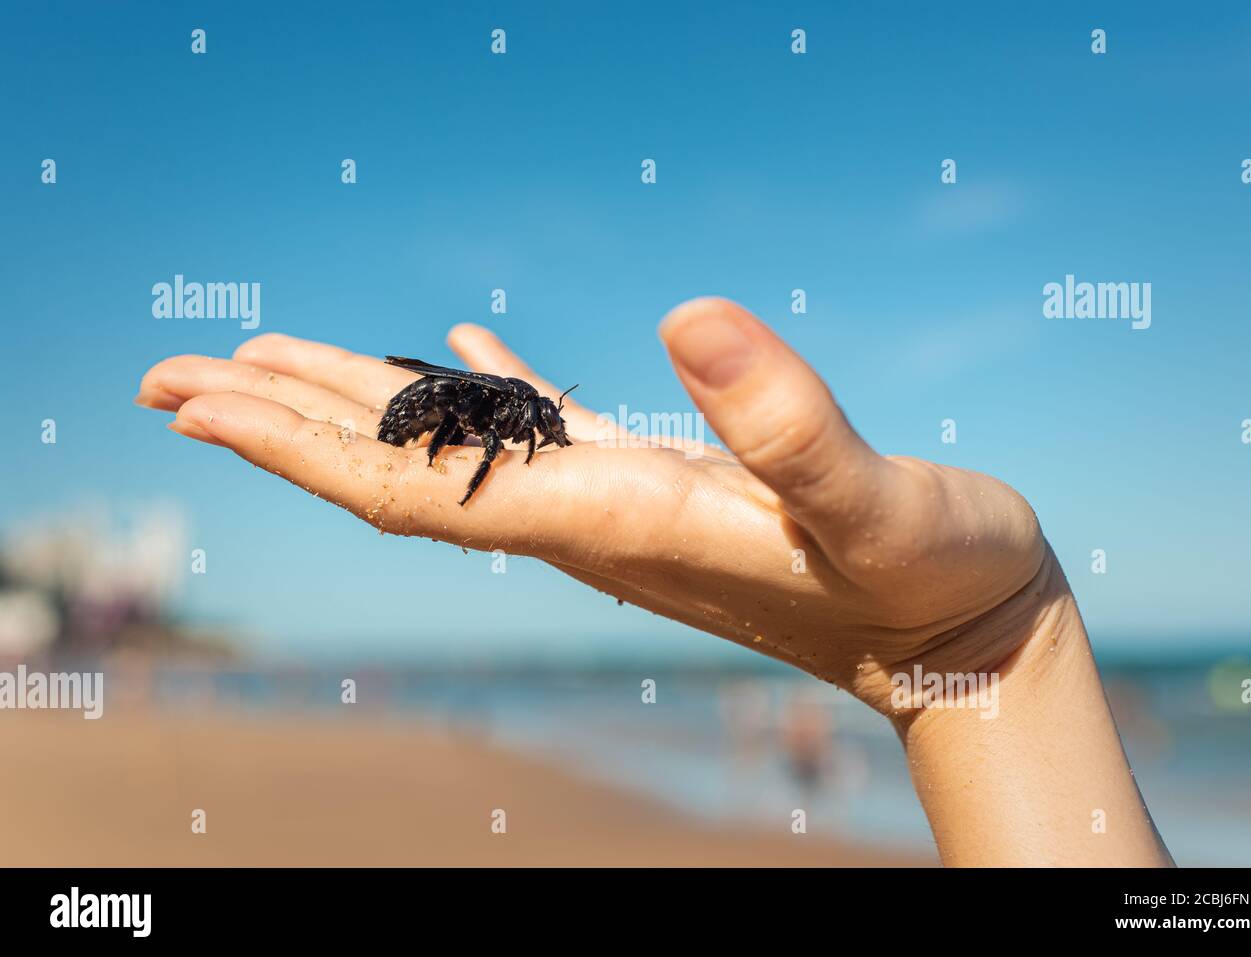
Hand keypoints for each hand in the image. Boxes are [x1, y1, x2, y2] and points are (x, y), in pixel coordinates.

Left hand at [136, 298, 1048, 715]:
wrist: (969, 632)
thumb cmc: (936, 577)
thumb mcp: (877, 500)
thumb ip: (789, 424)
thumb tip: (688, 319)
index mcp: (624, 521)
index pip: (423, 492)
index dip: (303, 448)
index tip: (198, 403)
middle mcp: (597, 522)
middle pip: (405, 474)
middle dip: (281, 426)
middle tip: (167, 378)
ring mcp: (623, 505)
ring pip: (459, 447)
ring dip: (356, 406)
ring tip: (268, 359)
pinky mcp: (667, 484)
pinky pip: (544, 428)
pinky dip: (484, 385)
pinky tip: (456, 342)